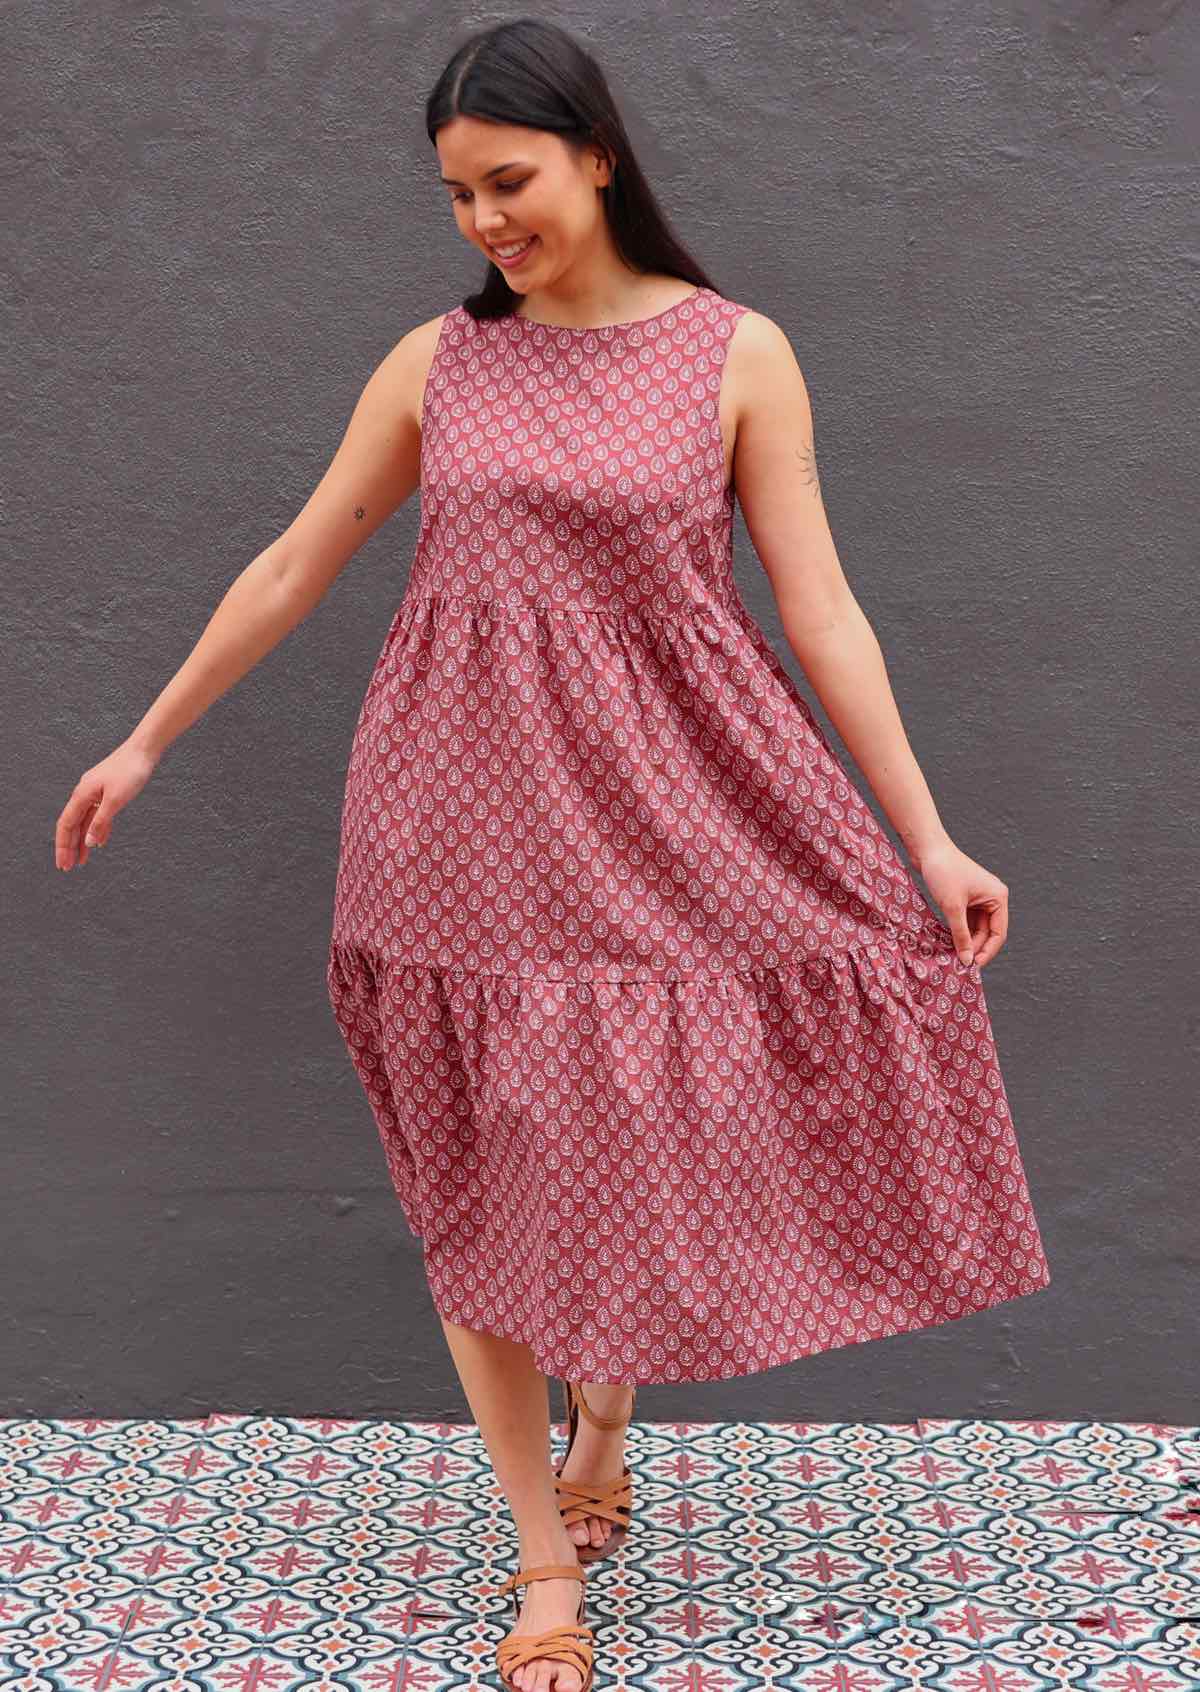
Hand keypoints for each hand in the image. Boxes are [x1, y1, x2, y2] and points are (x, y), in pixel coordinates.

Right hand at [54, 740, 161, 870]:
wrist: (143, 750)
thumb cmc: (130, 770)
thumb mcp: (116, 800)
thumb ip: (101, 822)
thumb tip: (89, 842)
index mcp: (82, 795)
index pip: (66, 825)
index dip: (62, 846)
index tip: (63, 864)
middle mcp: (84, 794)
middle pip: (72, 825)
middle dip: (69, 847)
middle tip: (68, 868)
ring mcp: (95, 793)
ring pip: (84, 822)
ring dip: (82, 841)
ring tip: (81, 860)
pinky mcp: (106, 793)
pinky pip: (97, 815)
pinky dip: (96, 830)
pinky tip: (99, 842)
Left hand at [914, 837, 1008, 967]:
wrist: (927, 849)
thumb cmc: (943, 872)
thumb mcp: (952, 907)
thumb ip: (961, 935)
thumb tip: (967, 960)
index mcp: (998, 897)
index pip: (998, 933)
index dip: (987, 952)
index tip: (972, 967)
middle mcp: (993, 898)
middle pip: (988, 932)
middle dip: (976, 948)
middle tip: (961, 965)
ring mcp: (979, 898)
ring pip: (977, 928)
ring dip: (967, 942)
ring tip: (954, 957)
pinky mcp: (966, 898)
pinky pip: (967, 921)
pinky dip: (960, 932)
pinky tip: (950, 944)